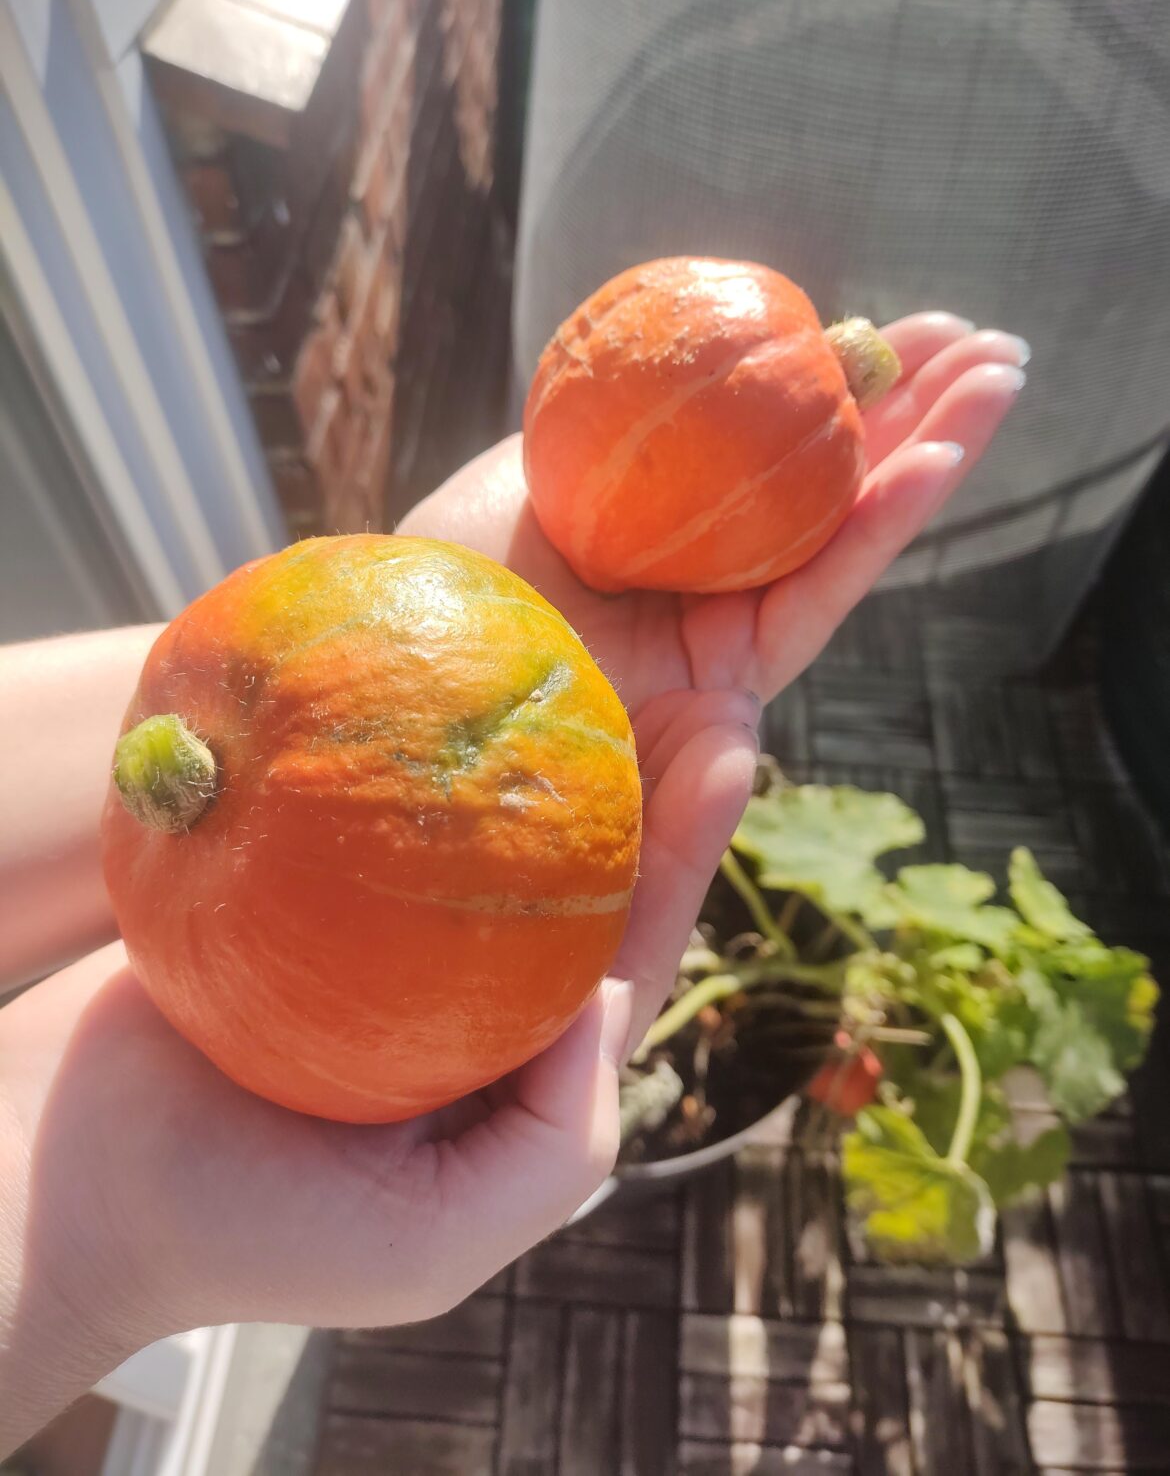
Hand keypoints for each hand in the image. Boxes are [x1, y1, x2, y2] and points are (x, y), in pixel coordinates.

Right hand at [0, 685, 756, 1453]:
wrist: (71, 1177)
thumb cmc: (251, 1230)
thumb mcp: (434, 1243)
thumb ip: (551, 1146)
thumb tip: (605, 1006)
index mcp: (512, 1077)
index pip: (622, 960)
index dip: (684, 861)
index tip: (730, 755)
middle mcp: (464, 1005)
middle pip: (575, 882)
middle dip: (648, 791)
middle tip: (705, 690)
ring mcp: (388, 946)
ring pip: (489, 839)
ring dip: (551, 756)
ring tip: (612, 664)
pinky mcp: (309, 896)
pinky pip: (387, 821)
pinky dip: (429, 760)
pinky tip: (461, 688)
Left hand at [403, 313, 1025, 1038]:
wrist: (397, 685)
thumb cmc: (441, 578)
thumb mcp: (524, 473)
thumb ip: (608, 429)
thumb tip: (675, 364)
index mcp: (659, 535)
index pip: (768, 457)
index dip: (835, 393)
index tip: (893, 323)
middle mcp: (699, 590)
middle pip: (825, 492)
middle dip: (908, 414)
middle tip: (985, 341)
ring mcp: (718, 645)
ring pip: (844, 537)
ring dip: (929, 455)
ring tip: (1002, 375)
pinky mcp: (725, 695)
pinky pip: (817, 597)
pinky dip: (880, 528)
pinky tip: (936, 461)